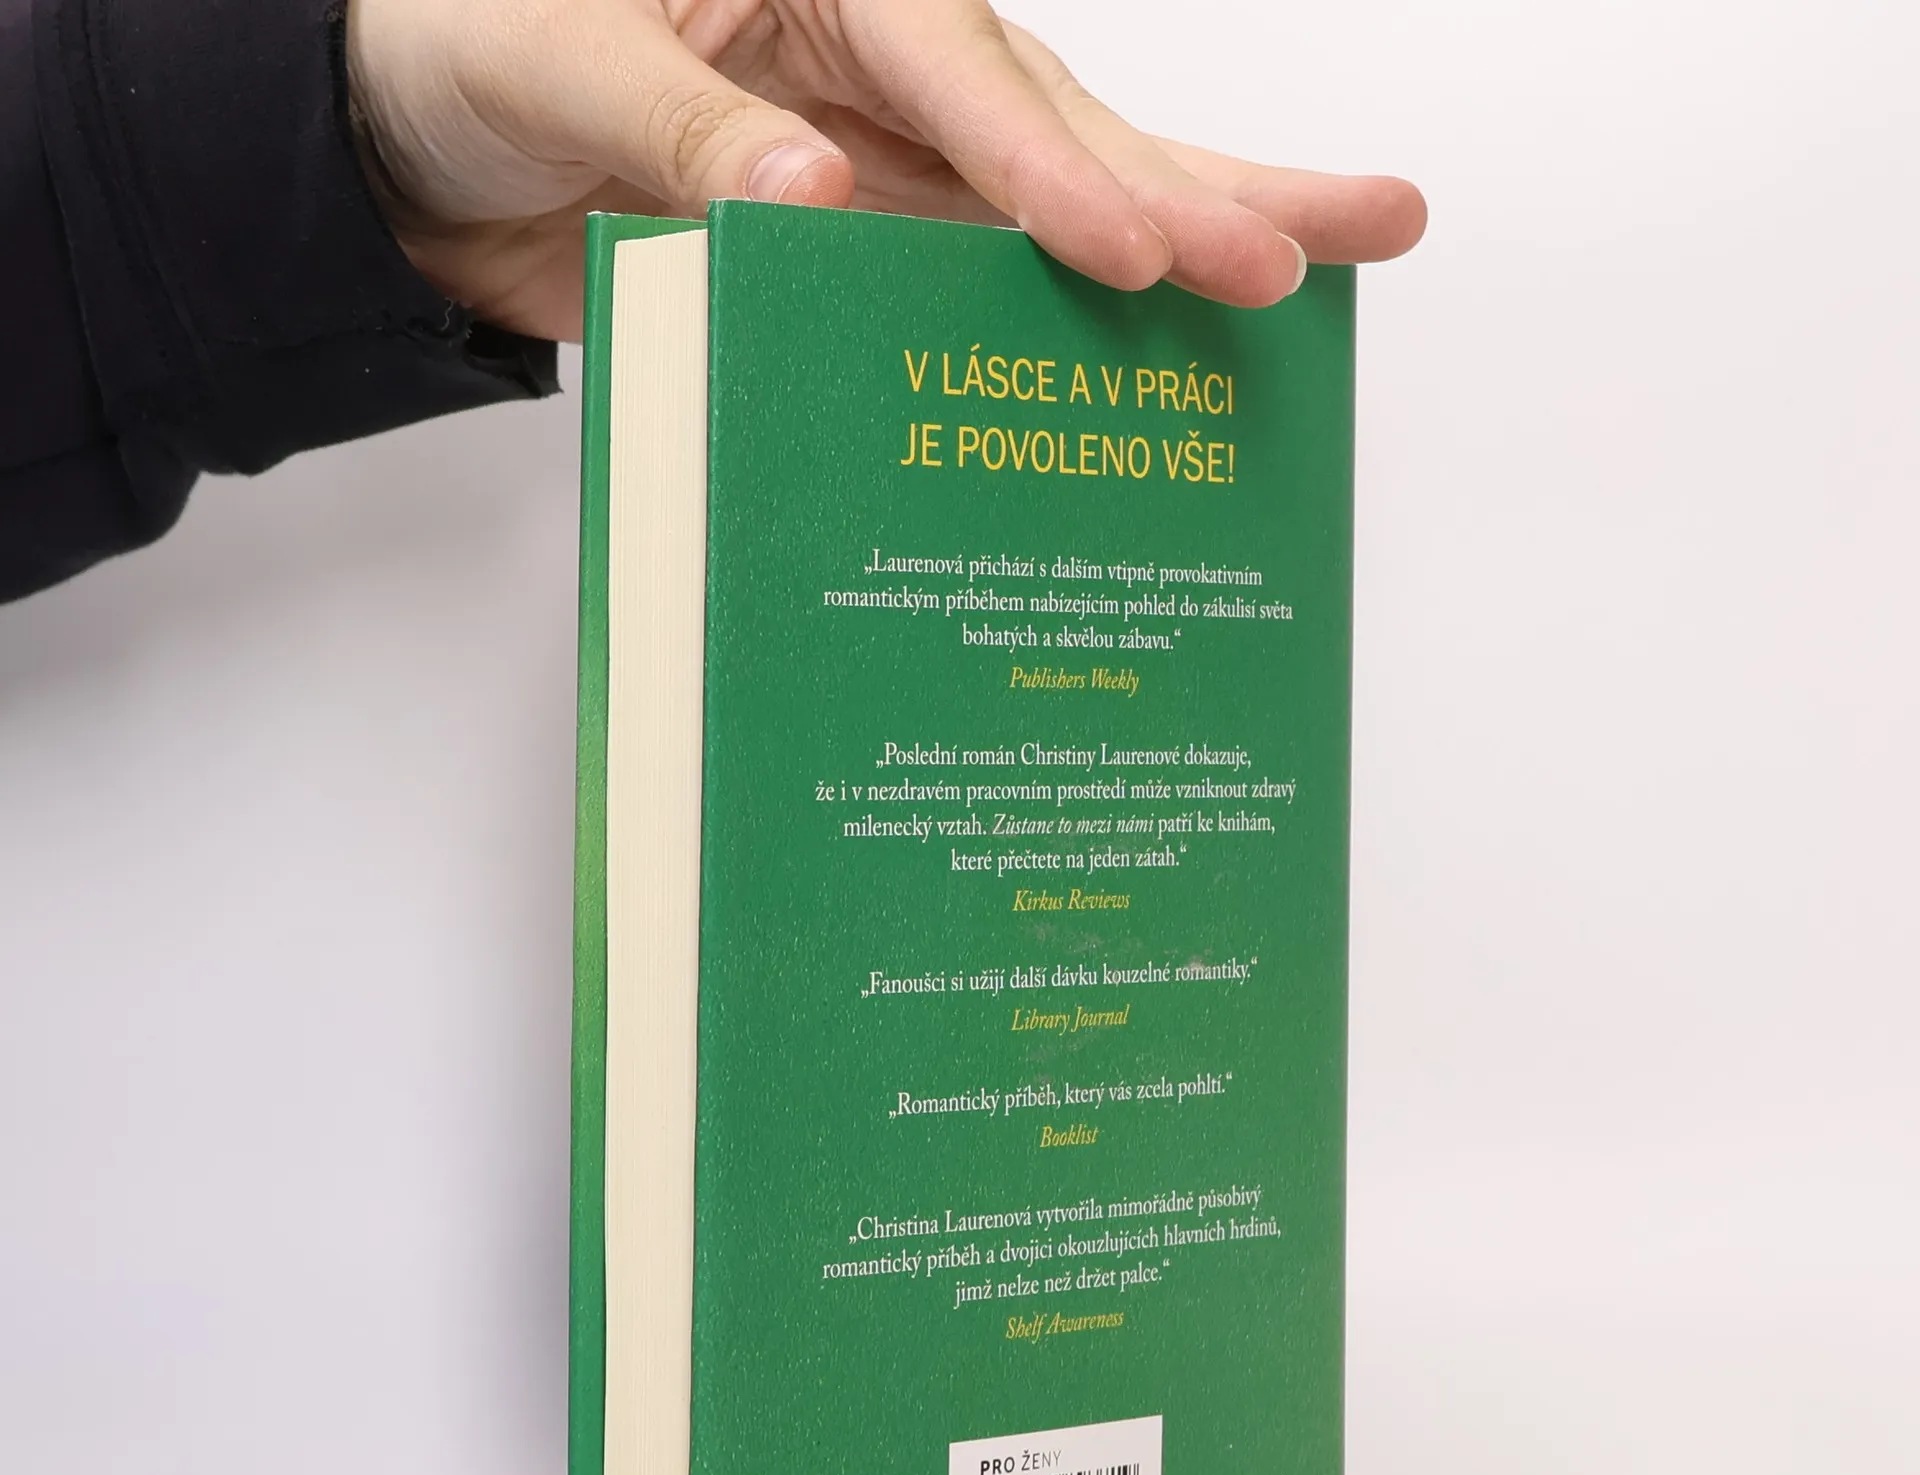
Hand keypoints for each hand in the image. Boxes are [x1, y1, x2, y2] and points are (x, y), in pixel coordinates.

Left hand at [346, 0, 1426, 340]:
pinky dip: (1058, 330)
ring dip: (1184, 242)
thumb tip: (821, 201)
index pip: (961, 74)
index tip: (1137, 255)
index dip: (1055, 169)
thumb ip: (682, 131)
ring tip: (1327, 268)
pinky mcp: (863, 245)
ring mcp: (883, 158)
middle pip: (1064, 122)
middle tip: (1352, 234)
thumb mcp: (552, 60)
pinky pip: (975, 288)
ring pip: (1054, 204)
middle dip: (1200, 188)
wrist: (405, 148)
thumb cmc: (457, 49)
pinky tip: (1156, 358)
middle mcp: (876, 61)